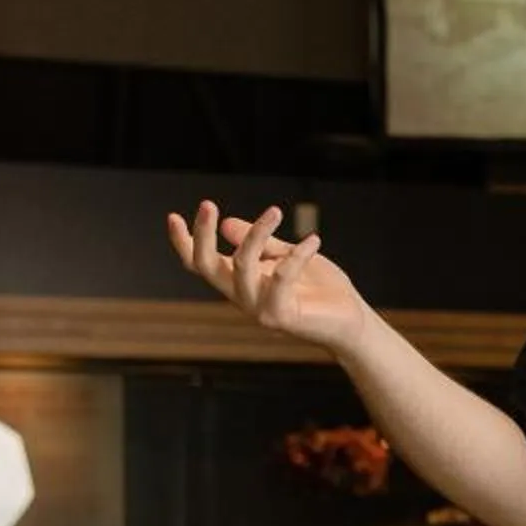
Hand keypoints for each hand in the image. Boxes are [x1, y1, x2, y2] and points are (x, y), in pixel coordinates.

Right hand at [165, 200, 372, 355]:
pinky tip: (314, 240)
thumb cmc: (321, 290)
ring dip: (256, 233)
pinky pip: (280, 277)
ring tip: (275, 211)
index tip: (172, 216)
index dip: (183, 243)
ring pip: (242, 264)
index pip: (200, 264)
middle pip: (207, 265)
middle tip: (208, 204)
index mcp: (240, 282)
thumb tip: (228, 224)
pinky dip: (296, 255)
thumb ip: (263, 244)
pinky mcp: (282, 316)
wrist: (353, 322)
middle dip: (203, 234)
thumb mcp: (287, 258)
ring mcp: (259, 309)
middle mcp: (243, 297)